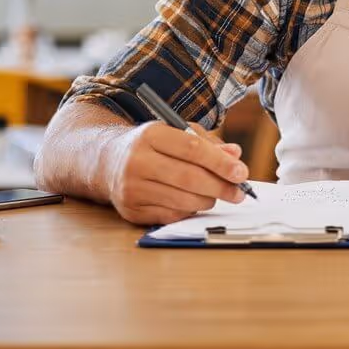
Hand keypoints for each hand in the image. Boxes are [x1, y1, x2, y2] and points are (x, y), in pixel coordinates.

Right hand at [104, 121, 248, 224]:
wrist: (107, 162)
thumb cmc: (151, 146)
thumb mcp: (176, 133)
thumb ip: (207, 143)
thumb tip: (235, 155)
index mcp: (150, 134)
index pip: (192, 149)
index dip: (220, 162)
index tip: (241, 173)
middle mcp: (137, 160)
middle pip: (189, 178)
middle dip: (220, 187)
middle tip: (239, 192)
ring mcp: (132, 188)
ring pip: (182, 201)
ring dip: (207, 200)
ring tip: (216, 195)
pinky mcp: (131, 210)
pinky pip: (171, 216)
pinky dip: (189, 211)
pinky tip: (193, 202)